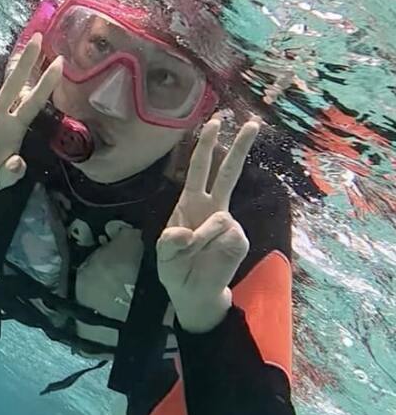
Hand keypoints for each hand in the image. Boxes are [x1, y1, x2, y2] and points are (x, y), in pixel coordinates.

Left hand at [157, 116, 260, 332]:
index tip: (213, 123)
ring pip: (218, 218)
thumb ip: (171, 241)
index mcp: (190, 202)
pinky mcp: (238, 239)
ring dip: (201, 238)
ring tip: (193, 254)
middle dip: (239, 147)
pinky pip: (224, 238)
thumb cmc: (176, 268)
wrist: (194, 294)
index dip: (205, 146)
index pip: (199, 168)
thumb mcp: (164, 252)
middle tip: (251, 121)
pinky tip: (209, 259)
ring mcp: (228, 222)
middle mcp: (212, 207)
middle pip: (227, 172)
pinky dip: (210, 249)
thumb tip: (189, 232)